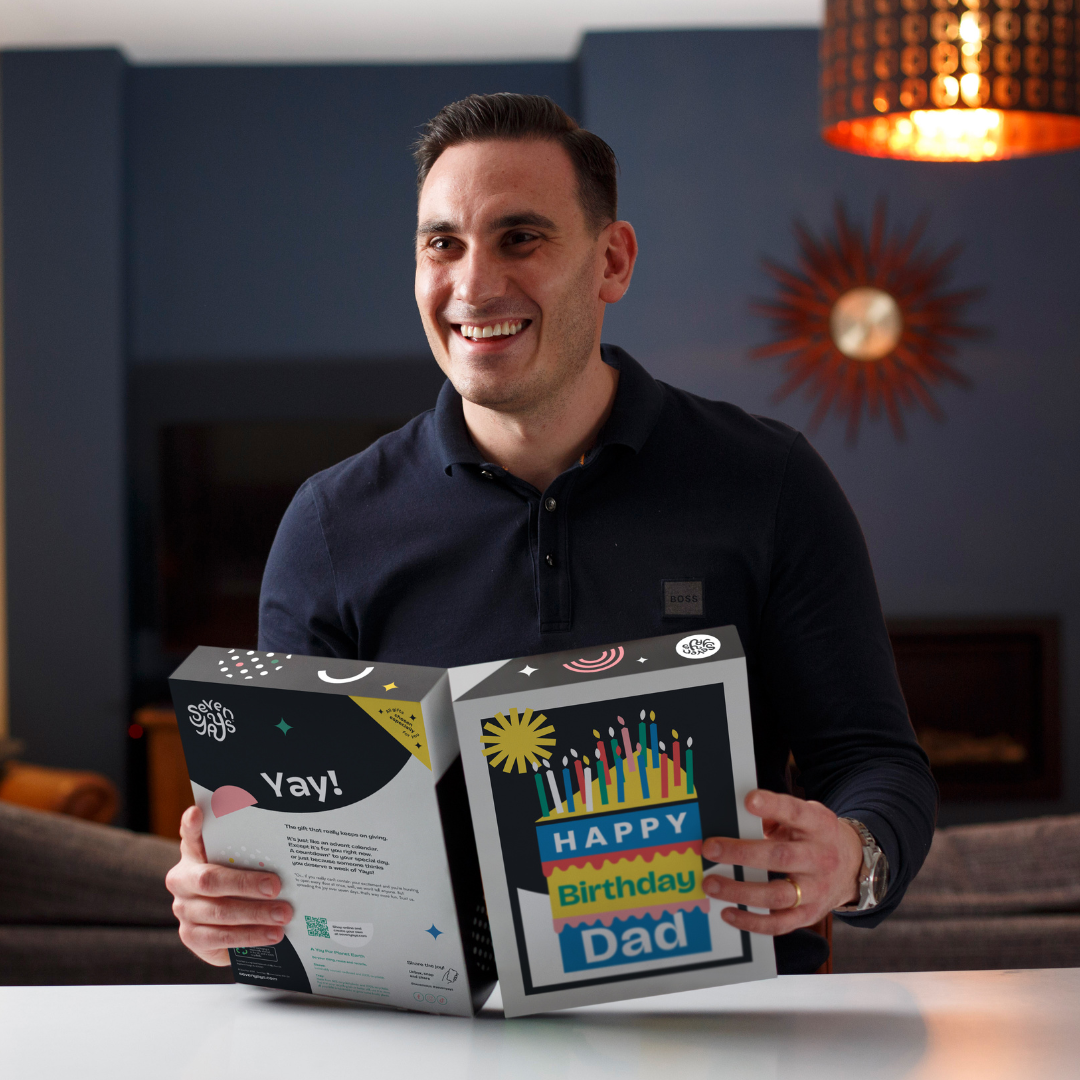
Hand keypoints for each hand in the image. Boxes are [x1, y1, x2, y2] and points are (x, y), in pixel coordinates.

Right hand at [165, 804, 292, 965]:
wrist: (225, 920)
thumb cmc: (238, 880)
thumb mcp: (241, 862)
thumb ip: (249, 851)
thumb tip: (282, 843)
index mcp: (193, 854)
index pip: (190, 836)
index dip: (191, 826)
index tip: (197, 812)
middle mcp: (182, 881)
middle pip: (210, 881)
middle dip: (247, 884)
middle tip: (276, 886)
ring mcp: (184, 910)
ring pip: (219, 913)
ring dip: (255, 915)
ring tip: (283, 915)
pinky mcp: (192, 937)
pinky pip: (222, 938)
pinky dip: (250, 936)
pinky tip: (271, 935)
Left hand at [701, 789, 862, 935]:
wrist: (853, 866)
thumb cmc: (816, 836)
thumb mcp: (806, 815)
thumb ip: (776, 814)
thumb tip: (738, 813)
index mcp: (818, 826)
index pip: (796, 812)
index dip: (773, 806)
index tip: (749, 800)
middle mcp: (819, 858)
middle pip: (781, 857)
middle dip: (742, 853)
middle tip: (711, 848)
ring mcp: (816, 890)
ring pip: (778, 895)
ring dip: (740, 891)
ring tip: (711, 884)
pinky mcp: (809, 915)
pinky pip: (780, 924)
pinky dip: (752, 922)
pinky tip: (728, 913)